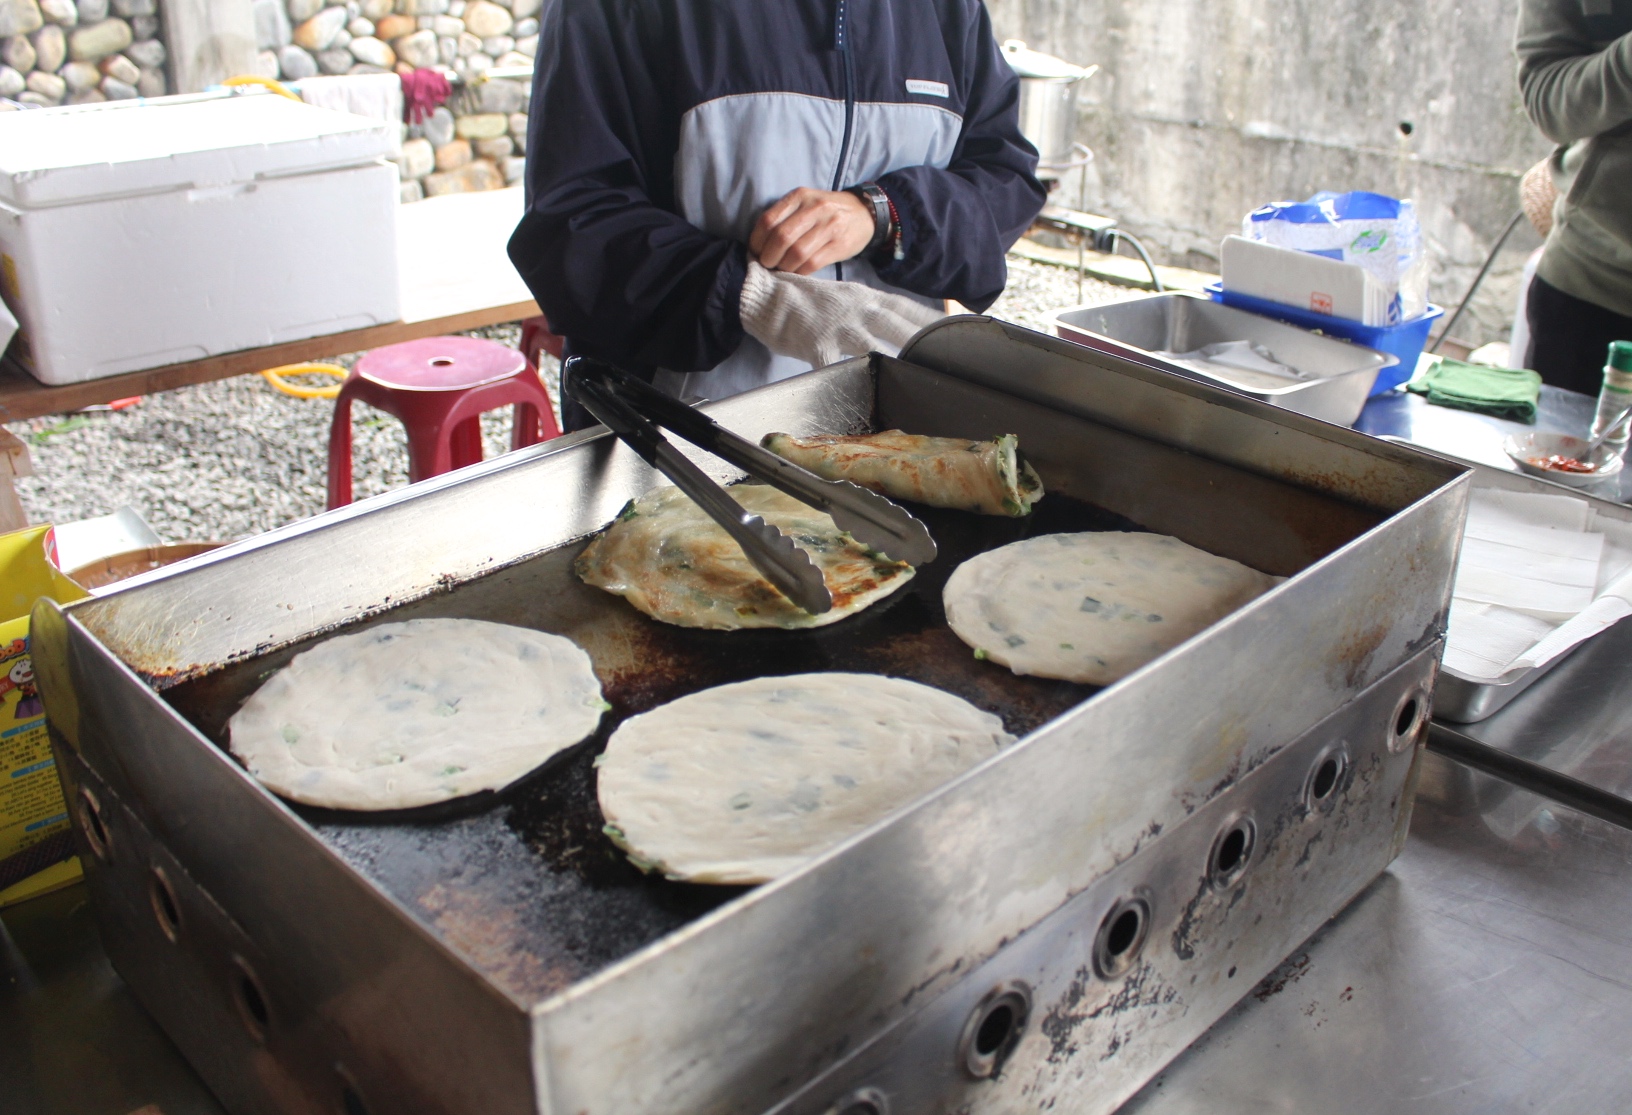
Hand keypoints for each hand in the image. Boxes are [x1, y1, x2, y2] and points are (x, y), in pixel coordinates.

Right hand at [738, 262, 944, 368]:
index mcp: (865, 298)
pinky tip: (852, 392)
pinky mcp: (816, 343)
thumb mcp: (843, 298)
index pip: (904, 307)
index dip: (929, 318)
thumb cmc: (804, 300)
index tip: (954, 328)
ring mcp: (837, 327)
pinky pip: (831, 364)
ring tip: (913, 373)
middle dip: (922, 339)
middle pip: (897, 324)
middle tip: (946, 353)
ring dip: (893, 358)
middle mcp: (856, 310)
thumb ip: (867, 310)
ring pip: (871, 344)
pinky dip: (841, 376)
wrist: (765, 294)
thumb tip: (892, 321)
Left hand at [749, 187, 874, 274]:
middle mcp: (814, 208)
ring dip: (784, 266)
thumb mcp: (805, 203)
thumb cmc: (826, 212)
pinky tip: (797, 272)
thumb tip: (759, 245)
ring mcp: (829, 226)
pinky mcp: (839, 244)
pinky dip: (800, 271)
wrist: (864, 213)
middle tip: (767, 264)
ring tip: (782, 269)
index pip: (768, 220)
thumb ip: (784, 217)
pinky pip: (812, 263)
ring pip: (796, 252)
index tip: (756, 252)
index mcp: (800, 196)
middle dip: (769, 256)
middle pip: (781, 237)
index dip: (757, 241)